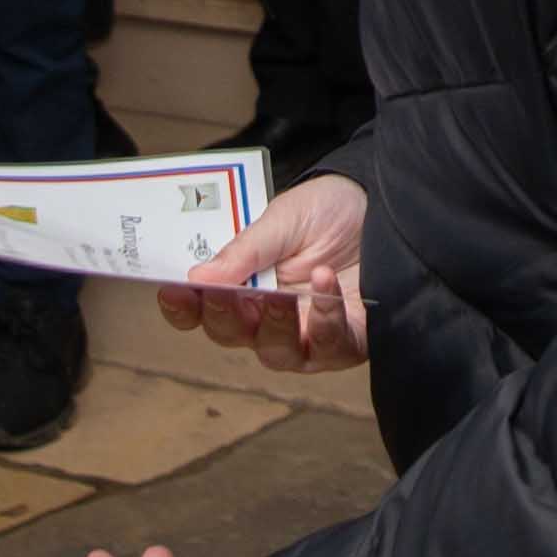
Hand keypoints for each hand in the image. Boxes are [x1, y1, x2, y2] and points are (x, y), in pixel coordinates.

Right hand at [157, 173, 366, 372]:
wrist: (384, 203)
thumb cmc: (327, 212)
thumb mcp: (282, 220)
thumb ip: (243, 251)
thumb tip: (196, 277)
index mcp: (245, 286)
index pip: (205, 309)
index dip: (184, 307)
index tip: (172, 292)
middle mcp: (270, 317)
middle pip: (234, 336)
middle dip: (226, 318)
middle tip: (228, 296)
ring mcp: (307, 334)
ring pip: (277, 353)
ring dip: (276, 326)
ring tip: (281, 296)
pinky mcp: (348, 340)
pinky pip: (329, 346)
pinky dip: (324, 319)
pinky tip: (324, 284)